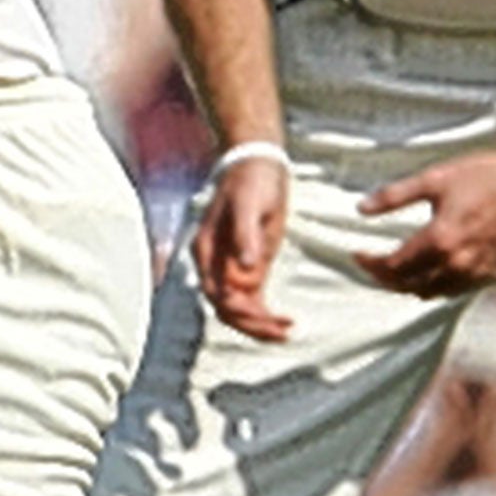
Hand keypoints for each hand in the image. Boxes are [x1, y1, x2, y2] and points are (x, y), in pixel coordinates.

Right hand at [193, 156, 292, 341]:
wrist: (257, 164)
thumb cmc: (251, 182)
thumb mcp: (249, 204)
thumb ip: (245, 236)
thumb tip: (246, 268)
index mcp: (207, 250)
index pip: (218, 295)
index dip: (242, 313)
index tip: (270, 319)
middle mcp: (214, 264)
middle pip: (225, 309)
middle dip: (252, 325)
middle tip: (284, 332)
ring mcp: (230, 267)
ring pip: (237, 310)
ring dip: (259, 325)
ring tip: (288, 330)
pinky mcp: (247, 267)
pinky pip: (251, 300)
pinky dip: (264, 314)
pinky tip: (286, 320)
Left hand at [355, 146, 495, 297]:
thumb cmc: (486, 178)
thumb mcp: (433, 180)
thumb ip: (394, 196)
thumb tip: (362, 208)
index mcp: (439, 240)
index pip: (394, 265)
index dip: (371, 264)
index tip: (357, 255)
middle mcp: (457, 263)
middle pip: (409, 285)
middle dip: (384, 279)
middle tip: (371, 267)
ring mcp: (476, 272)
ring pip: (432, 293)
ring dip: (408, 287)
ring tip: (393, 274)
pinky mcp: (492, 273)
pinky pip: (455, 291)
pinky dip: (435, 288)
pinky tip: (427, 276)